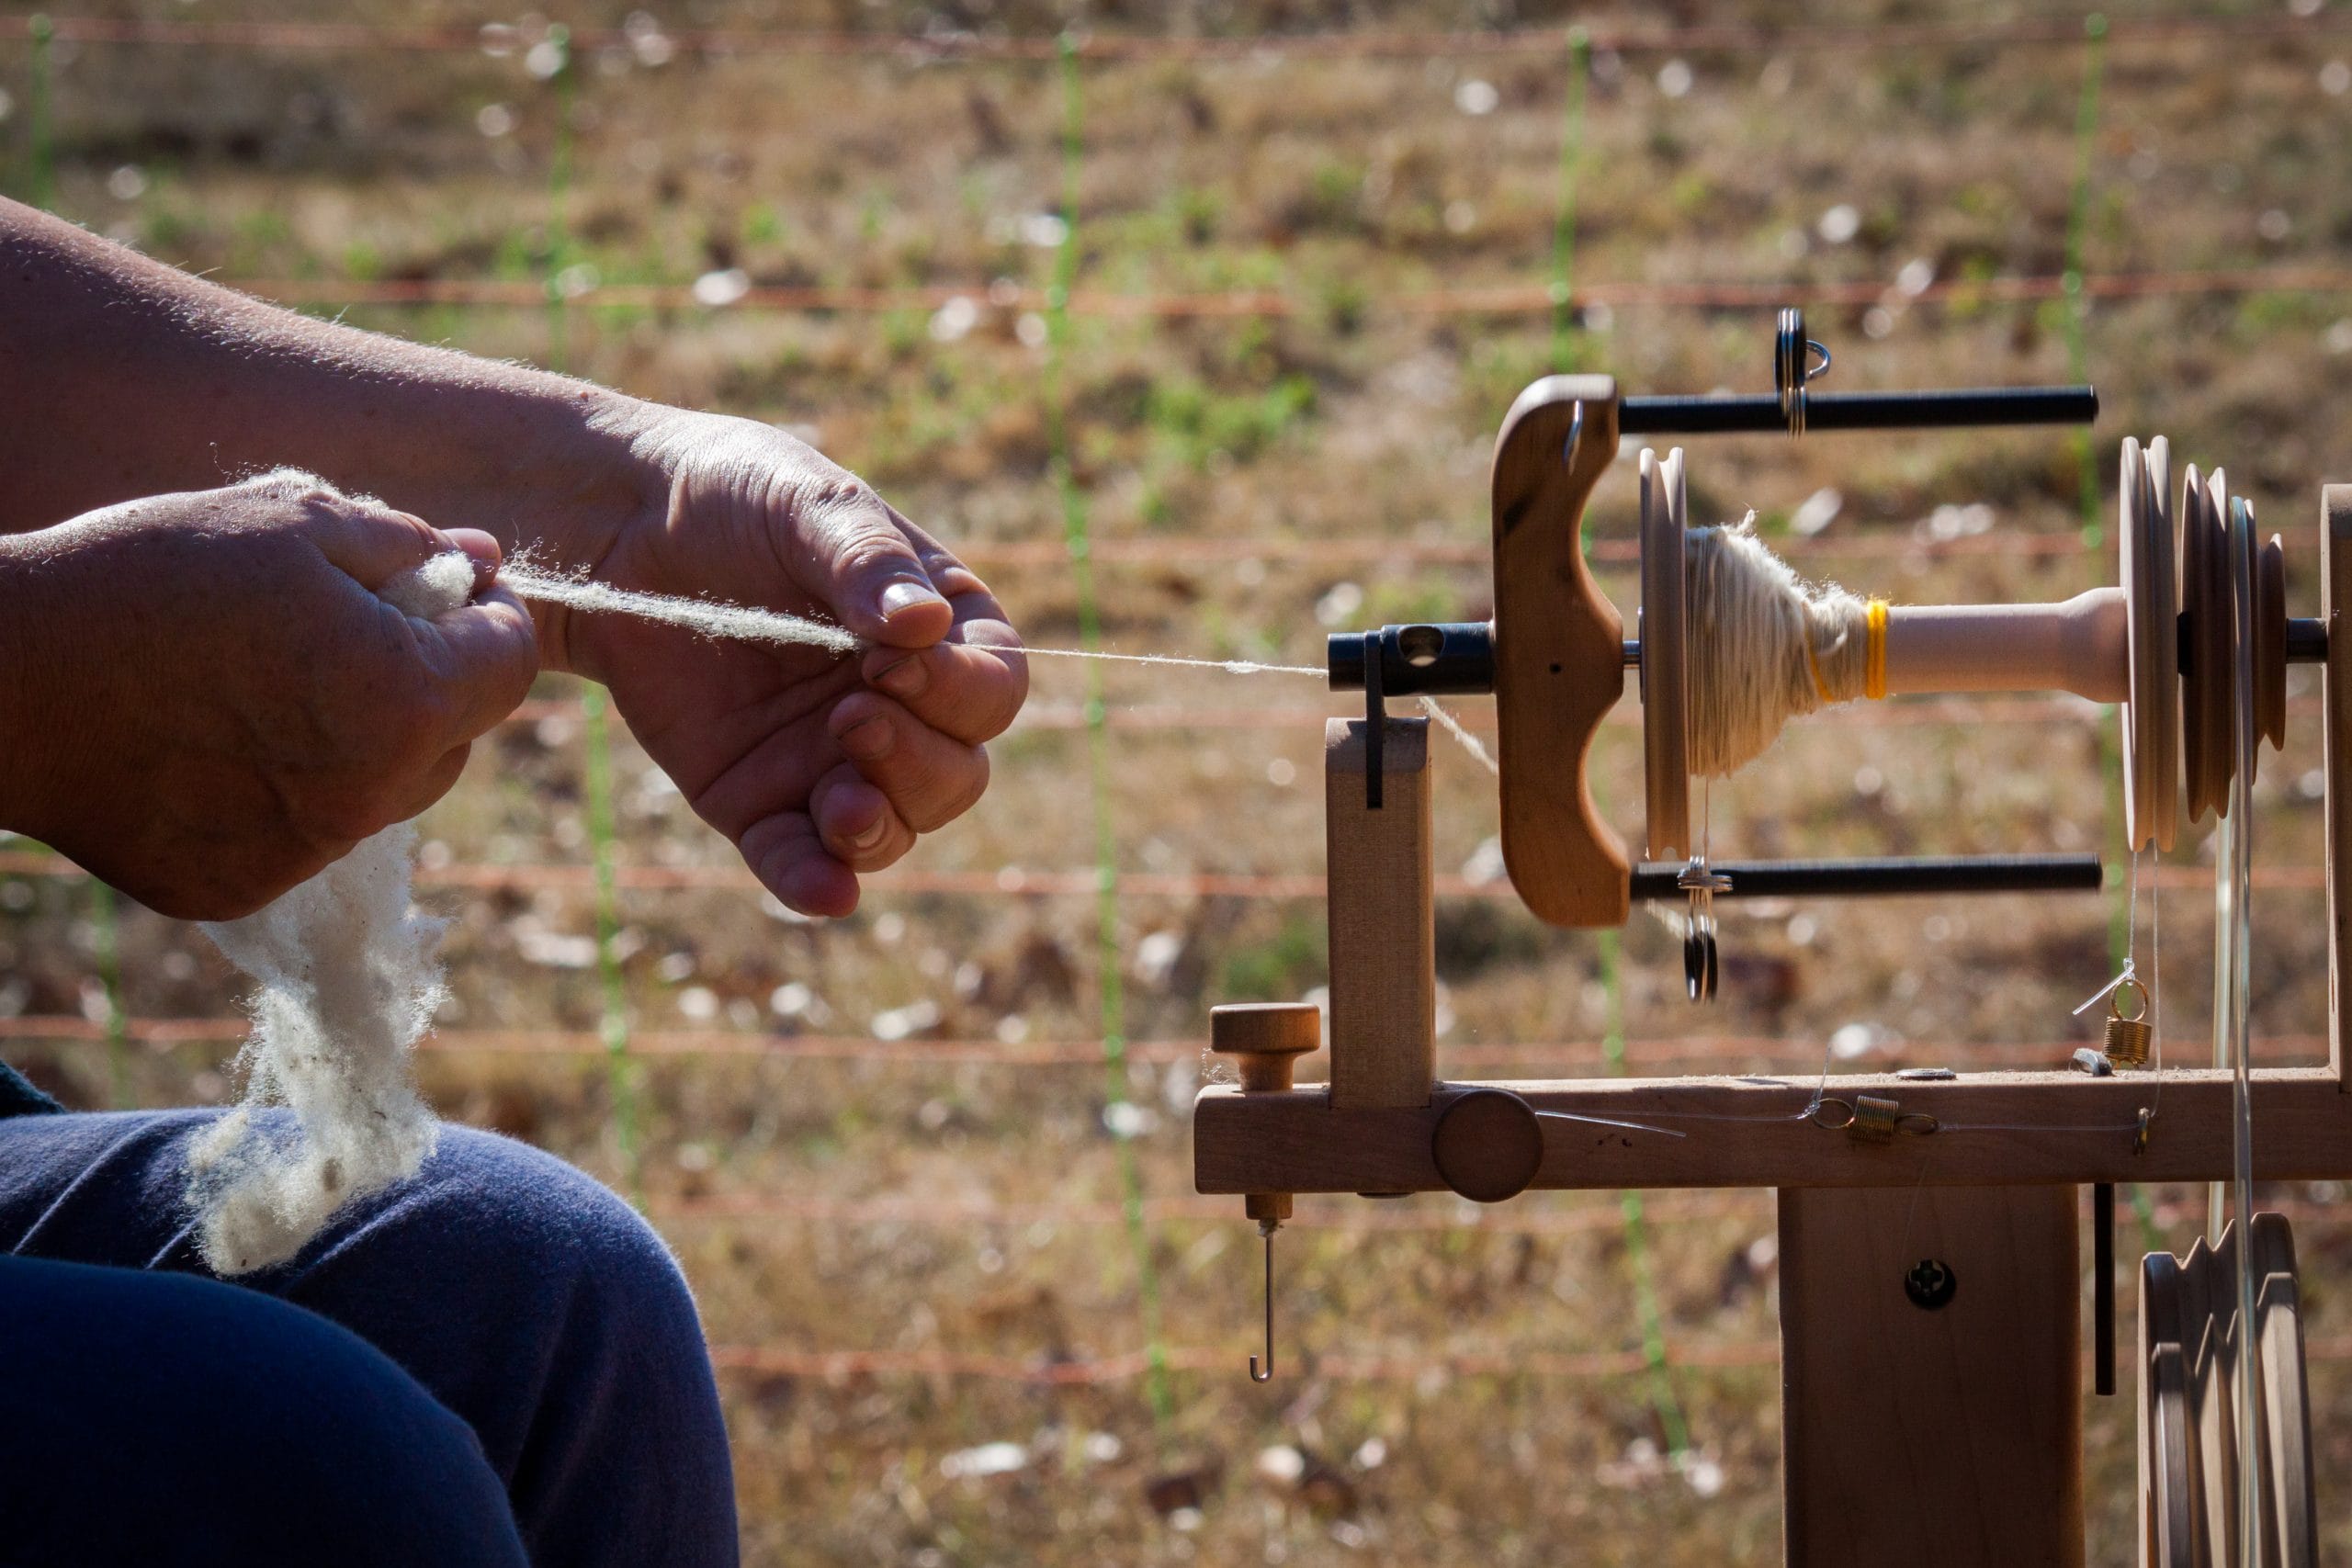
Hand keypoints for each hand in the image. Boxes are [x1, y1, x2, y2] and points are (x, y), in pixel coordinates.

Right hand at [0, 471, 536, 918]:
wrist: (0, 677)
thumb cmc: (151, 575)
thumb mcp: (290, 521)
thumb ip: (407, 545)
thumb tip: (483, 563)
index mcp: (407, 697)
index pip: (512, 661)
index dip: (490, 616)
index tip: (447, 592)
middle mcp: (374, 794)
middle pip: (458, 737)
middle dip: (428, 680)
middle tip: (344, 630)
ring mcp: (308, 855)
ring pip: (388, 792)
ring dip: (364, 741)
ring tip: (269, 683)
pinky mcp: (243, 890)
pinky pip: (308, 835)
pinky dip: (288, 793)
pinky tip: (217, 740)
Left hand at [520, 406, 1026, 917]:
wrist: (617, 530)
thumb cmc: (735, 495)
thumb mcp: (806, 502)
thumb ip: (865, 560)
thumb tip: (923, 625)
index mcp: (941, 631)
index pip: (993, 688)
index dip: (960, 691)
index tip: (889, 659)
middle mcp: (902, 707)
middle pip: (957, 775)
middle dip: (918, 763)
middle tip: (851, 717)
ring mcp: (832, 762)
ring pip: (895, 829)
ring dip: (880, 827)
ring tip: (838, 800)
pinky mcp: (759, 803)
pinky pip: (799, 862)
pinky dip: (816, 884)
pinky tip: (824, 890)